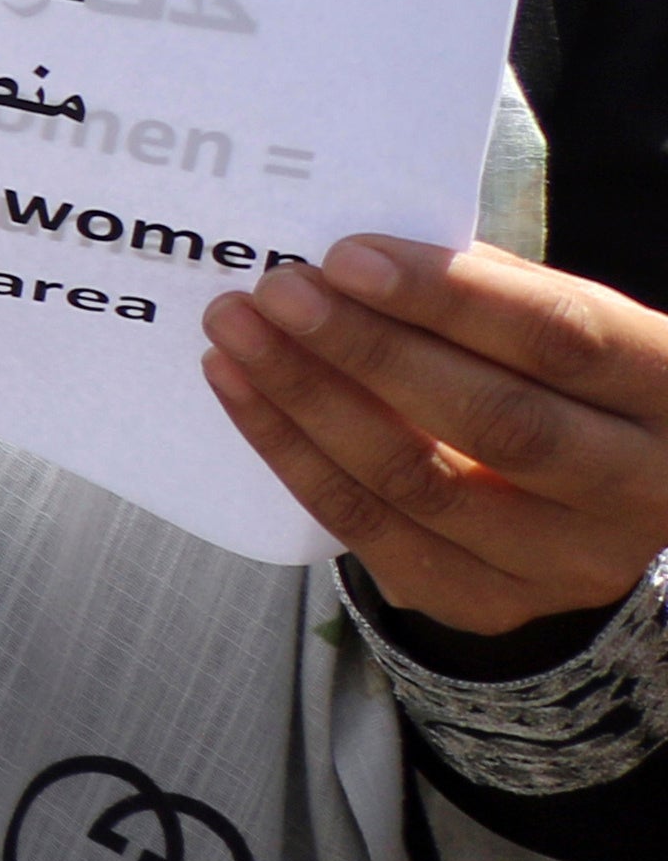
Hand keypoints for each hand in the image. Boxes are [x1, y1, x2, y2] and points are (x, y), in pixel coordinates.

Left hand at [206, 236, 667, 641]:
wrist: (616, 500)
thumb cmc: (576, 382)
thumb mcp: (575, 327)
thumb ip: (492, 292)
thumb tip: (359, 259)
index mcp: (665, 391)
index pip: (558, 339)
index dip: (448, 298)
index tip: (345, 257)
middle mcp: (636, 489)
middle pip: (493, 421)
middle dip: (367, 353)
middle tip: (273, 294)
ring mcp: (567, 562)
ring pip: (419, 485)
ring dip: (307, 404)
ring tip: (234, 337)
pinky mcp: (492, 602)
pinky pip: (374, 534)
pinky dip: (296, 458)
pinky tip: (242, 394)